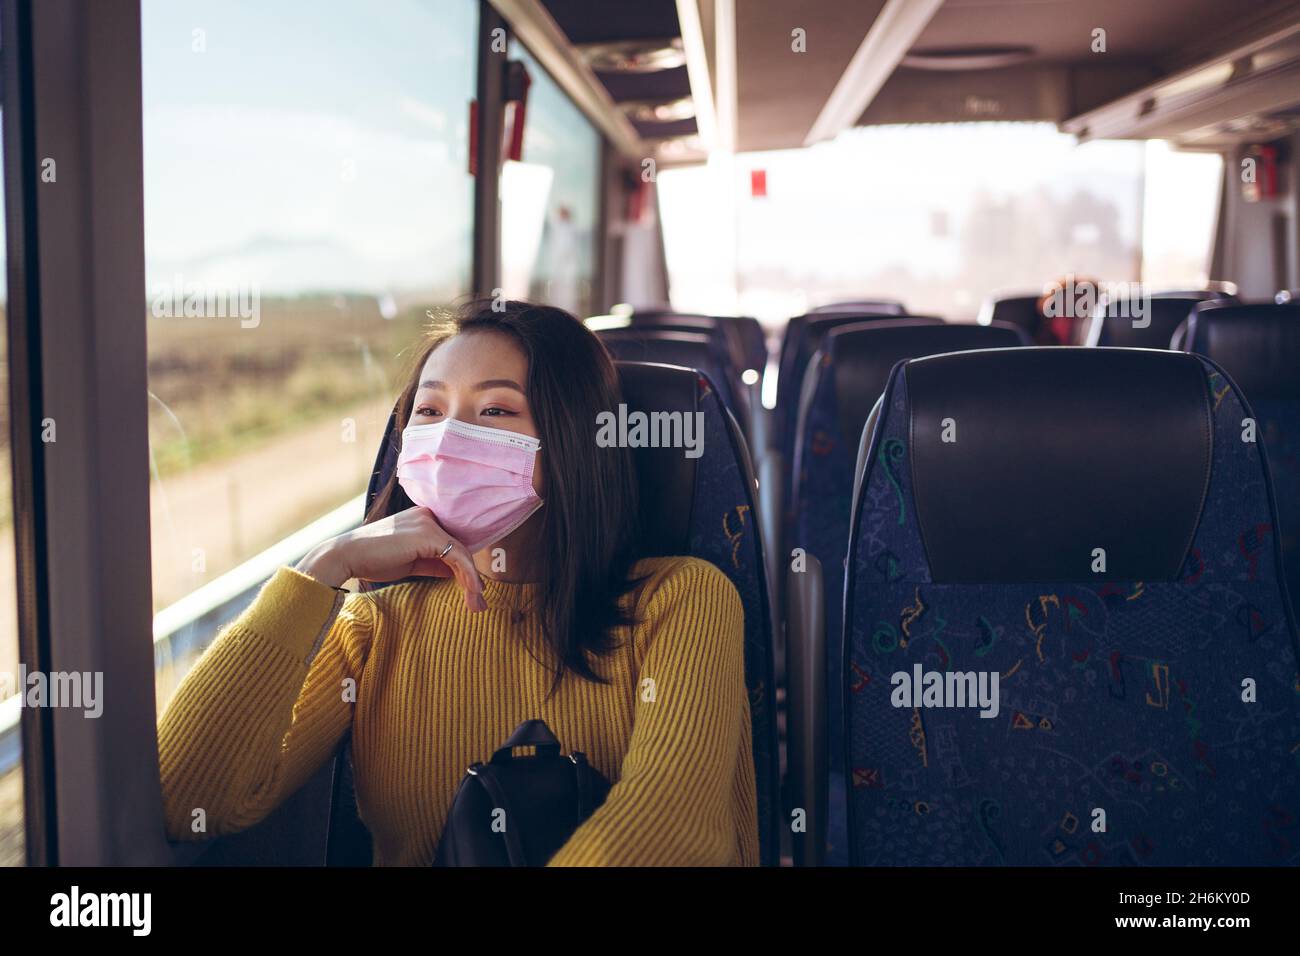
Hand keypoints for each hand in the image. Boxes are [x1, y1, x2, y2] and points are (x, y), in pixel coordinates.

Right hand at [296, 507, 486, 611]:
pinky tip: (471, 592)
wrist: (347, 556)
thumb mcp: (409, 561)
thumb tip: (455, 573)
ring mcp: (428, 523)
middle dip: (472, 577)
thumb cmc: (373, 559)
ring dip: (472, 581)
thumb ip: (432, 563)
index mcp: (423, 519)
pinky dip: (467, 575)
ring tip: (476, 604)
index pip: (452, 543)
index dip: (464, 568)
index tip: (472, 592)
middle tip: (479, 604)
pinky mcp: (428, 535)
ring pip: (462, 553)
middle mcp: (428, 516)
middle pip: (460, 547)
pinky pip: (456, 556)